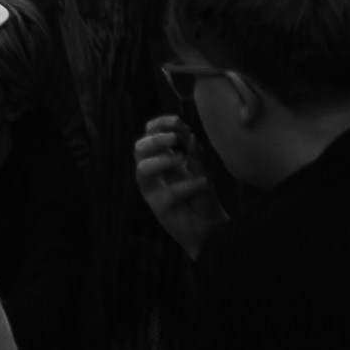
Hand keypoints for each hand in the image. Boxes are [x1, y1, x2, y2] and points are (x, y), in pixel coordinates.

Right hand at [129, 114, 224, 258]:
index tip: (178, 120)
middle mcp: (151, 173)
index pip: (149, 133)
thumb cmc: (202, 196)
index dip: (159, 124)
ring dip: (162, 159)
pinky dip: (189, 184)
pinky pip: (169, 193)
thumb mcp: (200, 170)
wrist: (210, 229)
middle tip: (175, 140)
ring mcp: (152, 190)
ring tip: (181, 158)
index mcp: (159, 158)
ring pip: (143, 169)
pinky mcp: (159, 208)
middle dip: (156, 139)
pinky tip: (204, 182)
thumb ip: (194, 154)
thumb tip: (189, 136)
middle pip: (139, 148)